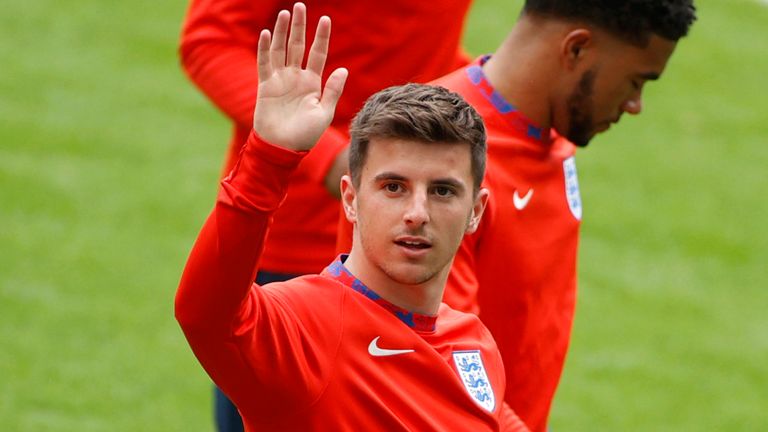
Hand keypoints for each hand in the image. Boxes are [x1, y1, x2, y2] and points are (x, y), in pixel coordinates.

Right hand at [253, 3, 347, 150]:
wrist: (282, 148)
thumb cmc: (305, 135)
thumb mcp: (324, 113)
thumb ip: (333, 90)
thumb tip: (343, 69)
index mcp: (313, 83)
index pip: (318, 54)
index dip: (322, 37)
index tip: (325, 19)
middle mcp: (296, 78)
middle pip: (298, 46)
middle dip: (300, 27)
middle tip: (300, 6)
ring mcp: (280, 80)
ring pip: (281, 50)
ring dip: (282, 32)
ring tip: (285, 14)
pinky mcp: (265, 86)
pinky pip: (265, 64)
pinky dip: (265, 49)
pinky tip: (267, 34)